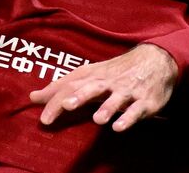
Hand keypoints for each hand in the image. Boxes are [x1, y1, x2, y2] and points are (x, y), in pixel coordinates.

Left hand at [29, 43, 177, 131]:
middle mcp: (109, 83)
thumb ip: (62, 88)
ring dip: (108, 108)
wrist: (156, 60)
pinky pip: (136, 110)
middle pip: (93, 88)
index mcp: (94, 76)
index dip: (57, 100)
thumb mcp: (89, 76)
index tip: (43, 118)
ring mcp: (128, 91)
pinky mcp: (145, 101)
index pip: (72, 86)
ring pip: (117, 99)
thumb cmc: (115, 72)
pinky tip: (119, 127)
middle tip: (66, 106)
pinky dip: (128, 118)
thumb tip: (33, 97)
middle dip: (80, 97)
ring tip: (98, 120)